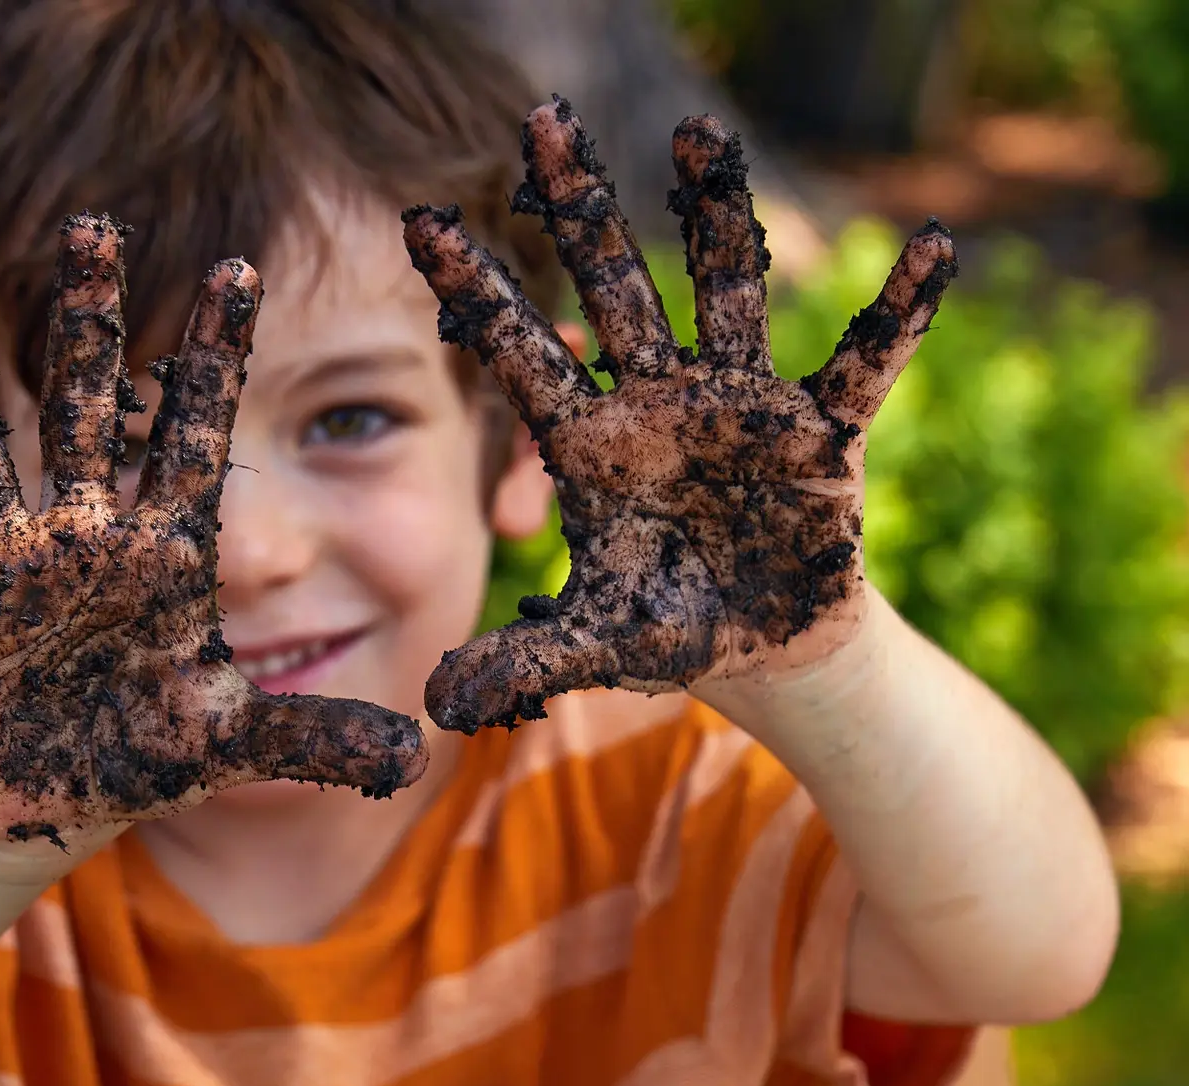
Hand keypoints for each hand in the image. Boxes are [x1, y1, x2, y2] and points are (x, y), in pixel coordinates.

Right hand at [0, 218, 424, 846]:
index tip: (238, 270)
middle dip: (88, 331)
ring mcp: (8, 580)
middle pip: (87, 417)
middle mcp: (82, 546)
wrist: (60, 799)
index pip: (193, 439)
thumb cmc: (142, 753)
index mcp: (159, 559)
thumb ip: (314, 738)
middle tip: (96, 233)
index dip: (210, 361)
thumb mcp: (233, 743)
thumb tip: (414, 756)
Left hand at [403, 100, 955, 732]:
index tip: (417, 221)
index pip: (520, 360)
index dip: (475, 295)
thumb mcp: (591, 647)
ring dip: (717, 218)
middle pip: (613, 291)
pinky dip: (898, 315)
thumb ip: (518, 661)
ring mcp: (741, 408)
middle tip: (541, 117)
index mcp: (591, 448)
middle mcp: (660, 406)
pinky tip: (930, 250)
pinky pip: (865, 365)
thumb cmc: (669, 632)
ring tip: (696, 133)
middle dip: (581, 213)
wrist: (759, 651)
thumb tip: (434, 706)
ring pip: (727, 296)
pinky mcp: (820, 433)